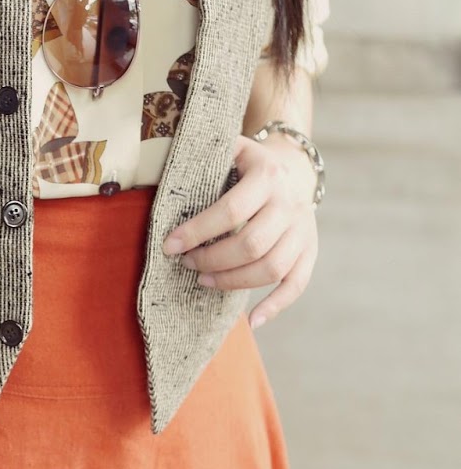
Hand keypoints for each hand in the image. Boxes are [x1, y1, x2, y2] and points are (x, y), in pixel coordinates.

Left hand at [161, 129, 318, 329]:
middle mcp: (289, 204)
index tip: (170, 246)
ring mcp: (302, 230)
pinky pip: (296, 284)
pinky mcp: (309, 251)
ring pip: (271, 268)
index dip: (198, 231)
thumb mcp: (229, 147)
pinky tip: (252, 320)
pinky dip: (275, 306)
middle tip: (187, 263)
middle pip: (251, 244)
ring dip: (233, 281)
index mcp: (267, 176)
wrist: (293, 168)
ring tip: (204, 280)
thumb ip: (203, 156)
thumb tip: (159, 176)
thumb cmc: (246, 163)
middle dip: (212, 259)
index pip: (231, 210)